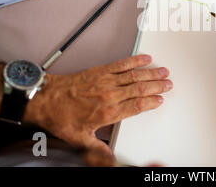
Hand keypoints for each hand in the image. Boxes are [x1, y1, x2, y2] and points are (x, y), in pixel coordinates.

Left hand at [24, 55, 171, 156]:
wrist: (46, 99)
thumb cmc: (61, 116)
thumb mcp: (80, 139)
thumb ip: (98, 148)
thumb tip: (109, 158)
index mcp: (108, 112)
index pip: (137, 105)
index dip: (152, 102)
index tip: (160, 100)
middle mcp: (110, 95)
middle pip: (140, 89)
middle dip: (157, 86)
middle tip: (169, 83)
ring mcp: (106, 81)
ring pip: (134, 75)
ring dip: (151, 73)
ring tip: (163, 71)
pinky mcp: (101, 71)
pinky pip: (121, 64)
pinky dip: (135, 60)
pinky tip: (145, 59)